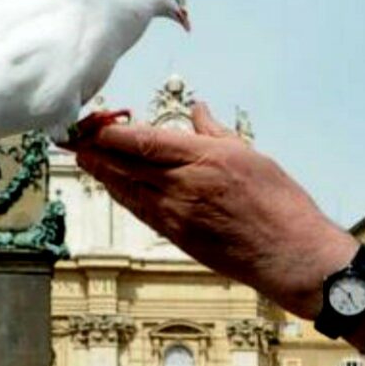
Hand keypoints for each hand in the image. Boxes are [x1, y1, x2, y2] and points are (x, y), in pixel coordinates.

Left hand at [65, 102, 356, 321]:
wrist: (291, 256)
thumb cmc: (281, 205)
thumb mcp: (251, 155)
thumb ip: (215, 132)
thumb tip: (197, 110)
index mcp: (203, 160)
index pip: (142, 142)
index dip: (108, 132)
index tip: (90, 122)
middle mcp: (183, 188)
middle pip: (124, 165)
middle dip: (94, 150)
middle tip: (73, 138)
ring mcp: (177, 216)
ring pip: (126, 190)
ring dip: (101, 173)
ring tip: (83, 157)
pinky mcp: (178, 238)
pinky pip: (139, 211)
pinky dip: (121, 195)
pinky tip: (112, 186)